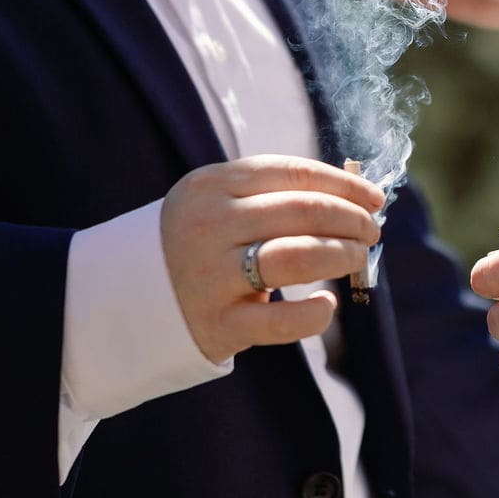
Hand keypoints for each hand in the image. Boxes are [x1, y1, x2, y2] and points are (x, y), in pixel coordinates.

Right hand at [160, 155, 383, 363]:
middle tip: (372, 231)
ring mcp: (212, 275)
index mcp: (213, 185)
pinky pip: (282, 321)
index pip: (296, 173)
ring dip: (343, 254)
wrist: (124, 299)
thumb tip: (355, 195)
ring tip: (357, 257)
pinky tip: (327, 304)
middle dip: (352, 219)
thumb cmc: (196, 242)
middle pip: (306, 210)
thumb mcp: (220, 202)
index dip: (345, 184)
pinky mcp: (218, 325)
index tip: (374, 197)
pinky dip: (315, 313)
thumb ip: (274, 194)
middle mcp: (211, 224)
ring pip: (300, 256)